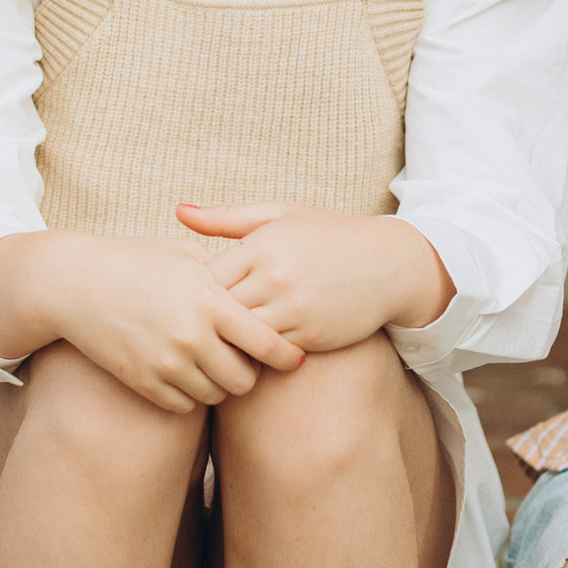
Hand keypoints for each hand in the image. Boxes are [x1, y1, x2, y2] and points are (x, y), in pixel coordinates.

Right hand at [48, 248, 309, 413]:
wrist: (73, 283)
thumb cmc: (133, 261)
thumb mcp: (183, 255)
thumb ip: (226, 273)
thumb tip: (266, 288)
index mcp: (209, 300)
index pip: (267, 342)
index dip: (287, 355)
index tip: (293, 357)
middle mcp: (192, 336)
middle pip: (245, 380)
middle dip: (248, 372)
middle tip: (240, 359)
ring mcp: (165, 363)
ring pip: (216, 396)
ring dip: (218, 384)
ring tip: (208, 363)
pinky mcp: (142, 382)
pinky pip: (183, 405)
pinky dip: (188, 394)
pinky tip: (181, 372)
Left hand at [180, 203, 449, 351]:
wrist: (389, 264)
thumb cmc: (327, 234)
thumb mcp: (279, 215)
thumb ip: (226, 218)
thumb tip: (178, 211)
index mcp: (262, 245)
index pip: (207, 277)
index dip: (195, 290)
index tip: (192, 296)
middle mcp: (275, 278)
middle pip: (218, 311)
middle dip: (205, 320)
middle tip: (192, 327)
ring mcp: (293, 310)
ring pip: (240, 337)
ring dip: (227, 342)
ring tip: (214, 344)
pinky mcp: (310, 337)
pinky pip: (267, 354)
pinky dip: (255, 355)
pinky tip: (247, 352)